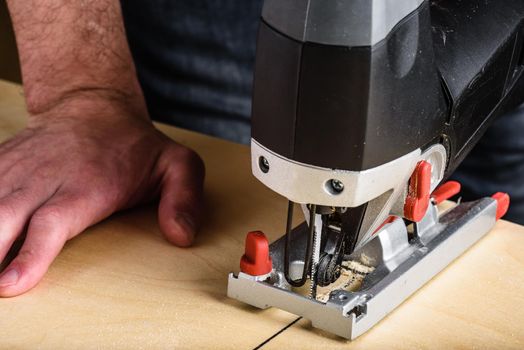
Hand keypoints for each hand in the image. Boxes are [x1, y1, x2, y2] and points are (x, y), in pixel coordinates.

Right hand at [0, 96, 204, 296]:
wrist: (94, 106)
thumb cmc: (135, 146)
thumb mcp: (178, 165)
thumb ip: (185, 198)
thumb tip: (181, 236)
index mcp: (86, 185)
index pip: (52, 223)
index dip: (30, 254)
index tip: (10, 286)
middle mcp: (44, 179)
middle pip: (2, 218)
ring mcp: (17, 171)